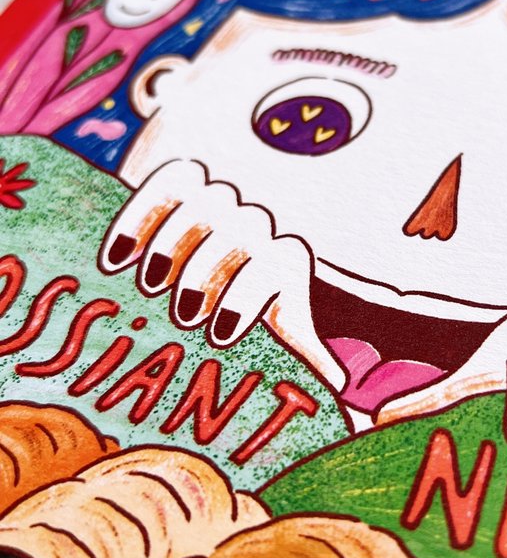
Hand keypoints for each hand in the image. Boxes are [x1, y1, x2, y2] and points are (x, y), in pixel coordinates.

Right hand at [99, 160, 346, 390]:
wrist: (218, 244)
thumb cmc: (249, 298)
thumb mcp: (277, 319)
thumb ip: (302, 344)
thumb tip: (338, 380)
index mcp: (285, 256)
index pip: (279, 264)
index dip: (249, 296)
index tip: (220, 334)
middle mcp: (259, 221)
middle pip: (243, 232)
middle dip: (211, 272)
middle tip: (184, 314)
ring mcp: (224, 196)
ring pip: (208, 203)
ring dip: (176, 243)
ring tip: (151, 285)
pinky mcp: (185, 177)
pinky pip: (169, 183)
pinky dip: (141, 216)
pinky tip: (116, 260)